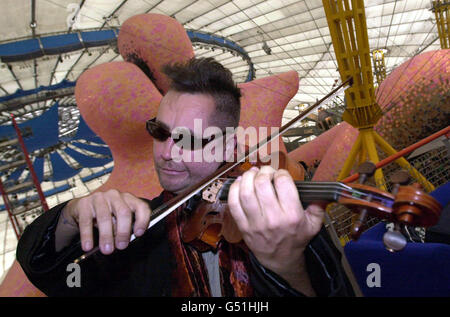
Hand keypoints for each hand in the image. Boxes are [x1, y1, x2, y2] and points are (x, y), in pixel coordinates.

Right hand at [63, 189, 150, 253]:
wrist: (82, 208)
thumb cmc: (106, 215)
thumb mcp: (118, 220)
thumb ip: (125, 228)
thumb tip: (125, 242)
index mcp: (128, 199)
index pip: (141, 207)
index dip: (142, 220)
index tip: (138, 234)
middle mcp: (115, 196)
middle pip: (124, 212)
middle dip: (123, 231)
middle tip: (121, 246)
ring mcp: (100, 198)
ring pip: (105, 217)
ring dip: (106, 236)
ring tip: (107, 250)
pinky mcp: (84, 203)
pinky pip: (86, 221)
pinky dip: (87, 235)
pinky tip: (88, 246)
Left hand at [227, 166, 324, 281]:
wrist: (280, 259)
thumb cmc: (296, 239)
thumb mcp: (313, 225)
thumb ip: (319, 207)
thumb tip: (322, 192)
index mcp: (292, 215)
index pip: (283, 183)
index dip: (280, 173)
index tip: (280, 174)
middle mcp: (273, 218)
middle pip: (262, 184)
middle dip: (263, 172)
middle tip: (266, 171)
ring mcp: (255, 223)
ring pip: (245, 192)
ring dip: (247, 177)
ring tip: (252, 173)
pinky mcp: (243, 226)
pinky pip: (233, 204)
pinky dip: (233, 190)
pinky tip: (240, 183)